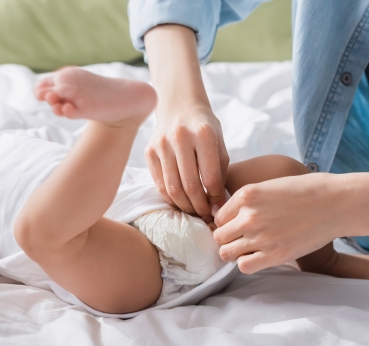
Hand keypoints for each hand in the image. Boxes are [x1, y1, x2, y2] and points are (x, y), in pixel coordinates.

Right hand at [145, 104, 228, 218]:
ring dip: (185, 206)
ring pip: (172, 188)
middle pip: (190, 186)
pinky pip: (159, 183)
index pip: (210, 177)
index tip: (218, 209)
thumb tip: (217, 205)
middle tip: (206, 215)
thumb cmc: (204, 127)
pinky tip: (180, 201)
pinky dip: (170, 197)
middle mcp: (180, 138)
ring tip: (194, 211)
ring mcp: (161, 144)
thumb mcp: (219, 142)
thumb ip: (220, 171)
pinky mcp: (149, 151)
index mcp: (203, 134)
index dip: (215, 198)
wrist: (179, 106)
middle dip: (200, 206)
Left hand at [213, 173, 342, 272]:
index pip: (217, 217)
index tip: (238, 225)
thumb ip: (246, 200)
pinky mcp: (275, 254)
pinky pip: (244, 267)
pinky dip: (247, 264)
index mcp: (246, 195)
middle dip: (228, 238)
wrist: (337, 203)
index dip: (227, 223)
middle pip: (218, 236)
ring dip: (235, 252)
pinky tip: (259, 257)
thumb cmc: (307, 190)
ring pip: (226, 253)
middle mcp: (249, 216)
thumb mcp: (270, 185)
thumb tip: (222, 214)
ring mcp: (261, 236)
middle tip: (242, 238)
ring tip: (249, 248)